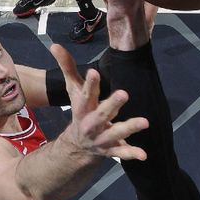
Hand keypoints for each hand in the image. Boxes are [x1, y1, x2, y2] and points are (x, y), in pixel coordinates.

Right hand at [50, 43, 147, 160]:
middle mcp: (91, 123)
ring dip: (129, 127)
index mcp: (83, 108)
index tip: (94, 73)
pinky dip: (132, 153)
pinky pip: (122, 152)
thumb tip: (54, 44)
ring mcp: (102, 137)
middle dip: (112, 105)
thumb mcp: (72, 90)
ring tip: (145, 122)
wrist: (77, 146)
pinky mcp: (111, 149)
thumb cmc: (80, 111)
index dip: (90, 84)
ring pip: (115, 133)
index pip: (85, 94)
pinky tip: (143, 155)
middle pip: (101, 114)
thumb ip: (67, 67)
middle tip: (123, 94)